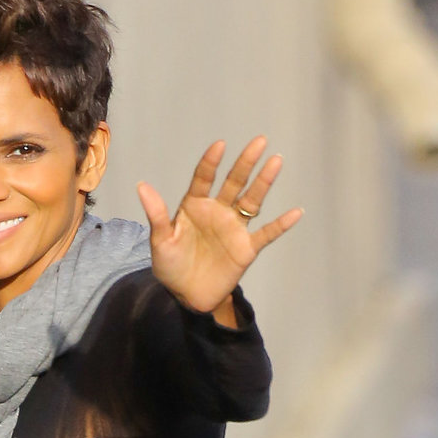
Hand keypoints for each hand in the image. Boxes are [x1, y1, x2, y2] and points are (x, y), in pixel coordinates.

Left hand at [136, 137, 302, 320]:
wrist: (187, 296)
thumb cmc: (171, 267)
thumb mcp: (160, 241)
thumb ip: (156, 214)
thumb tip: (141, 186)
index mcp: (195, 206)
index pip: (204, 178)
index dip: (211, 163)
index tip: (220, 145)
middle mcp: (217, 211)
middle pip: (234, 182)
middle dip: (246, 163)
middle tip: (260, 141)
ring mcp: (233, 228)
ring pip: (251, 200)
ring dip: (264, 182)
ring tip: (276, 161)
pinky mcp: (246, 248)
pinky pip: (266, 234)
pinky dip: (281, 224)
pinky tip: (296, 212)